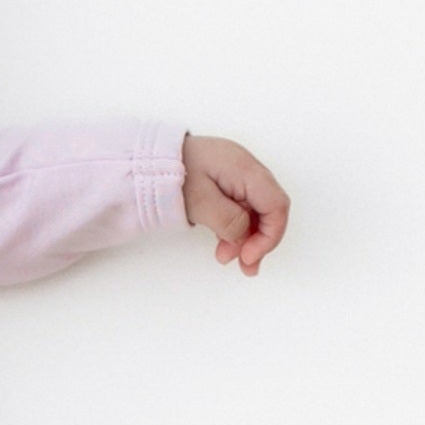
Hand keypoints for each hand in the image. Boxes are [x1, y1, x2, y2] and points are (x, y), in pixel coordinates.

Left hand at [181, 136, 289, 275]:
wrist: (147, 158)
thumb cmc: (169, 172)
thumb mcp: (199, 202)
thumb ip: (228, 221)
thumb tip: (244, 236)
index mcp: (245, 170)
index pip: (276, 205)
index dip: (270, 235)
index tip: (250, 256)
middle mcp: (247, 169)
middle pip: (269, 209)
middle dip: (260, 240)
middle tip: (246, 266)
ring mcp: (238, 175)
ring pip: (255, 211)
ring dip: (246, 237)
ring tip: (227, 257)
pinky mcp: (226, 182)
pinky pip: (241, 207)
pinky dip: (235, 227)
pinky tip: (224, 243)